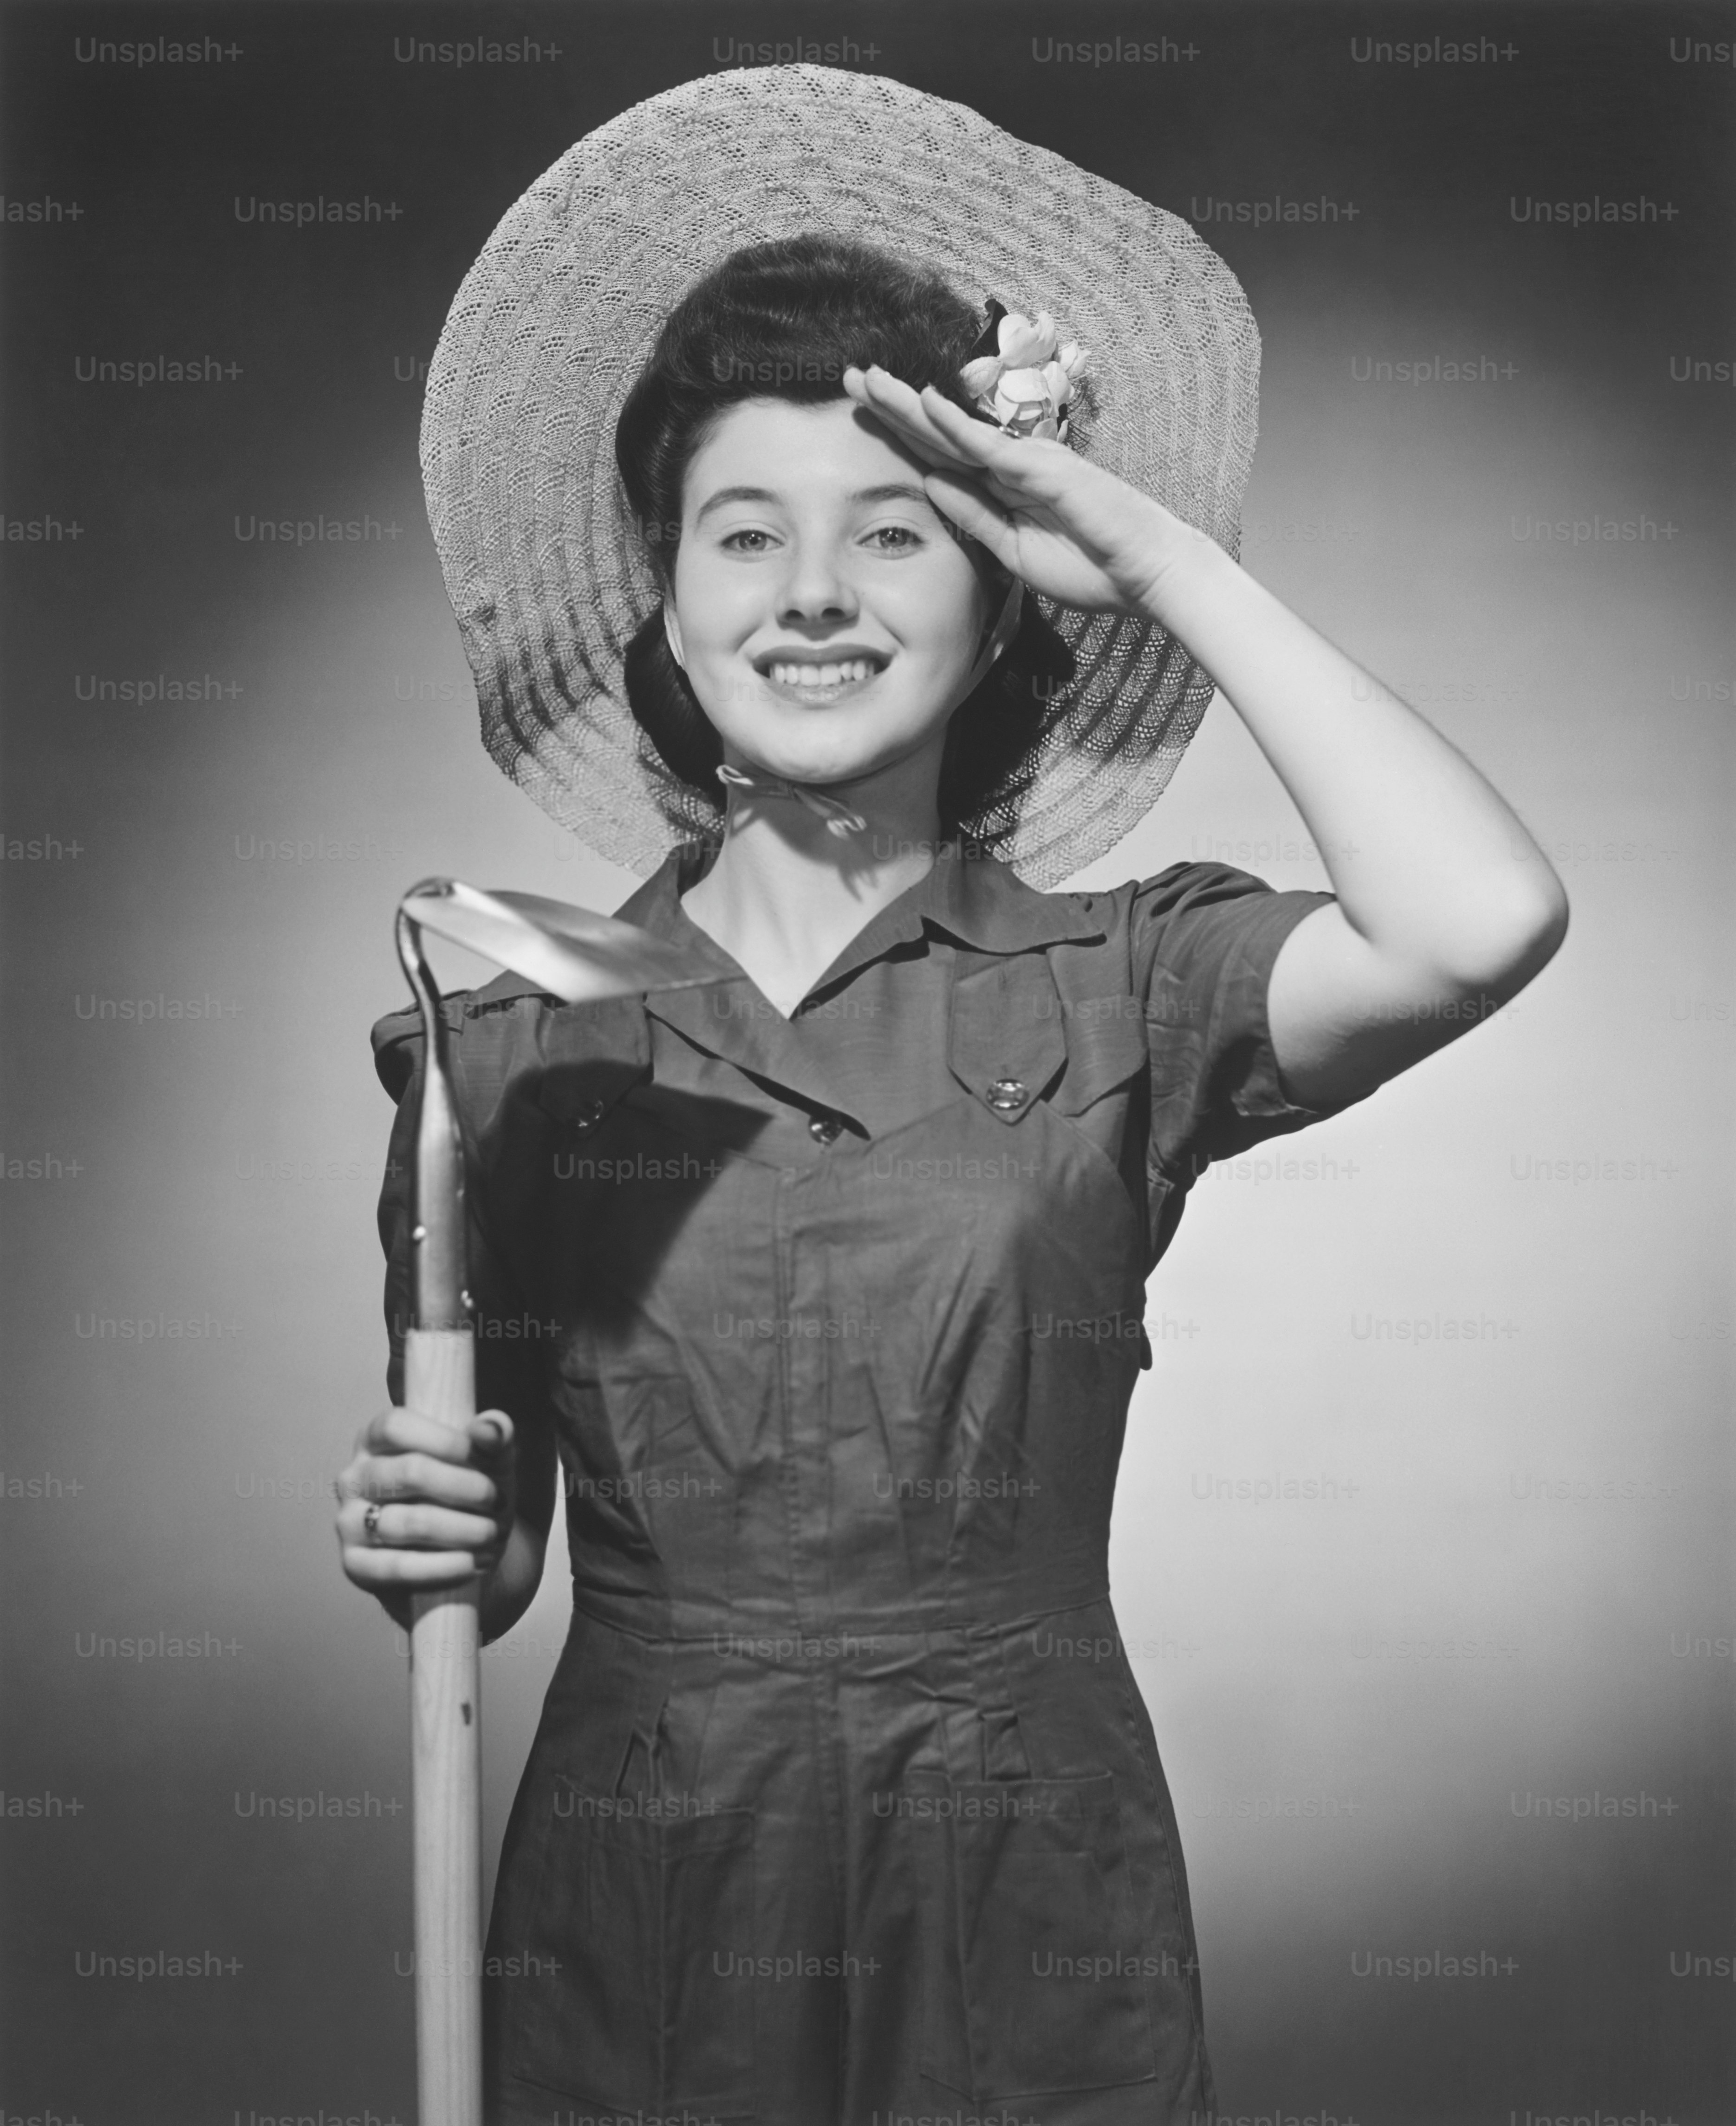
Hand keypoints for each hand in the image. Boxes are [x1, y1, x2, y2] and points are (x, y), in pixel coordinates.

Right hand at [334, 1405, 516, 1630]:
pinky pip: (397, 1567)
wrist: (458, 1554)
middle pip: (409, 1472)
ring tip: (491, 1534)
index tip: (489, 1461)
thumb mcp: (488, 1462)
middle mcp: (354, 1477)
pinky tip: (472, 1564)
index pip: (396, 1426)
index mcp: (374, 1439)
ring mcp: (348, 1521)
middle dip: (465, 1488)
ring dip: (461, 1530)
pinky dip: (442, 1568)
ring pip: (407, 1522)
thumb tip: (492, 1426)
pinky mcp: (354, 1565)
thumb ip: (493, 1436)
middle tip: (497, 1502)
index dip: (446, 1441)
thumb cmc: (469, 1496)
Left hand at [841, 363, 1213, 615]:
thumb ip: (974, 518)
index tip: (862, 412)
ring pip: (956, 428)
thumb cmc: (1090, 567)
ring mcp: (1026, 462)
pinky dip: (956, 425)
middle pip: (939, 430)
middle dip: (893, 404)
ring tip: (869, 379)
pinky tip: (924, 403)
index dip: (901, 431)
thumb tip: (931, 486)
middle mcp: (1010, 464)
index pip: (940, 454)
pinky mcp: (1044, 469)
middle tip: (849, 377)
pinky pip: (990, 446)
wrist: (1145, 576)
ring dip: (911, 403)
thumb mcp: (1013, 550)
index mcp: (1002, 486)